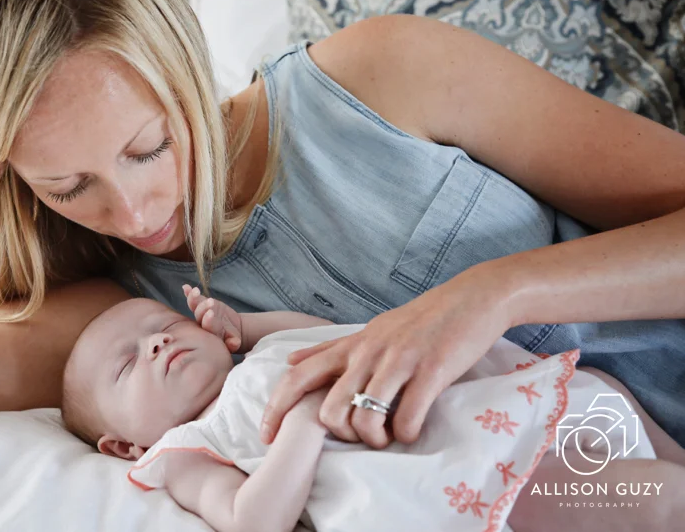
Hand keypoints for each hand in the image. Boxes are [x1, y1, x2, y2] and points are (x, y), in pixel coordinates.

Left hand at [183, 284, 242, 351]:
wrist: (229, 328)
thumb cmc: (232, 336)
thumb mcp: (234, 339)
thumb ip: (233, 342)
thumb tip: (235, 343)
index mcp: (210, 333)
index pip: (207, 327)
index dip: (208, 320)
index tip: (211, 314)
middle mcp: (202, 323)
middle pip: (200, 315)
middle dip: (203, 308)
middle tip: (210, 302)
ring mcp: (200, 313)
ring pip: (195, 306)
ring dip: (194, 299)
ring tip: (196, 291)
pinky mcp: (200, 304)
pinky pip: (193, 299)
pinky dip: (189, 294)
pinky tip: (185, 287)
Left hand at [260, 264, 513, 447]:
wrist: (473, 298)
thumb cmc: (420, 319)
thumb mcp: (368, 330)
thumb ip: (330, 348)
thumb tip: (289, 361)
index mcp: (351, 346)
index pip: (298, 376)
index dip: (276, 407)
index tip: (265, 435)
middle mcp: (368, 353)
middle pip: (329, 409)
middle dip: (340, 435)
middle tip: (361, 437)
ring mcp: (399, 361)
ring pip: (364, 417)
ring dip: (374, 439)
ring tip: (389, 437)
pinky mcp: (432, 370)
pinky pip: (407, 416)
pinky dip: (407, 434)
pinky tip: (414, 430)